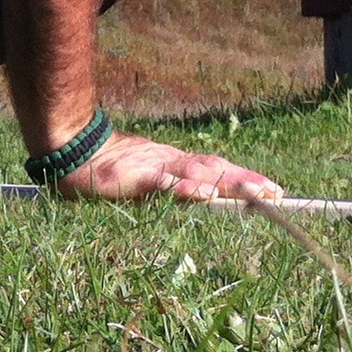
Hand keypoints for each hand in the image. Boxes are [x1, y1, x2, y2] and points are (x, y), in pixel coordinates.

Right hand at [58, 130, 286, 203]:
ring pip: (198, 173)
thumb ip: (173, 188)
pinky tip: (203, 194)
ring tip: (254, 193)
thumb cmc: (113, 173)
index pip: (218, 168)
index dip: (245, 177)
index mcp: (178, 164)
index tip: (274, 189)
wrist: (75, 155)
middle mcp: (173, 162)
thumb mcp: (149, 182)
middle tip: (276, 193)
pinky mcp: (137, 178)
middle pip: (216, 169)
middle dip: (246, 181)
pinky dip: (184, 187)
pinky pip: (164, 183)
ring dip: (227, 183)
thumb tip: (204, 196)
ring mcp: (156, 168)